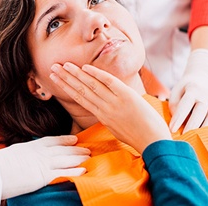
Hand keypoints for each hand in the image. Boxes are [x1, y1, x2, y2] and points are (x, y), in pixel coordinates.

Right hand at [0, 135, 89, 198]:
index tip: (74, 139)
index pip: (52, 141)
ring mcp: (43, 163)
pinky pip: (63, 173)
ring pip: (66, 159)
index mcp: (32, 146)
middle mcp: (40, 153)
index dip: (65, 139)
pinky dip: (75, 171)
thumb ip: (23, 154)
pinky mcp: (43, 176)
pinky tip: (84, 170)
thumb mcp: (13, 153)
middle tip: (88, 149)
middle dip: (76, 149)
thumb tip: (26, 157)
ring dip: (79, 158)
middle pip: (63, 149)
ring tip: (90, 157)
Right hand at [50, 62, 171, 153]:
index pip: (80, 98)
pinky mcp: (127, 96)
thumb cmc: (138, 136)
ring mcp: (115, 102)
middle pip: (80, 90)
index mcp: (102, 116)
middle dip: (65, 78)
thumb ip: (108, 115)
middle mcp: (104, 108)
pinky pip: (109, 82)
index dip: (66, 87)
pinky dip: (97, 74)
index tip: (56, 79)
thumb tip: (102, 105)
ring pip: (91, 85)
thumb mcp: (117, 127)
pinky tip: (85, 68)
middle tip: (53, 68)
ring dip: (76, 74)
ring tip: (64, 65)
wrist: (154, 143)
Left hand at [169, 49, 207, 132]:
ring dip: (204, 129)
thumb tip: (178, 122)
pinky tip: (206, 136)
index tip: (172, 129)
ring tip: (195, 139)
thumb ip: (175, 106)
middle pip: (200, 112)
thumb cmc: (184, 91)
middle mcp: (207, 96)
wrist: (201, 81)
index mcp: (193, 90)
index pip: (185, 105)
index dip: (178, 118)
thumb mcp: (175, 93)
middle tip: (184, 136)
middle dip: (192, 125)